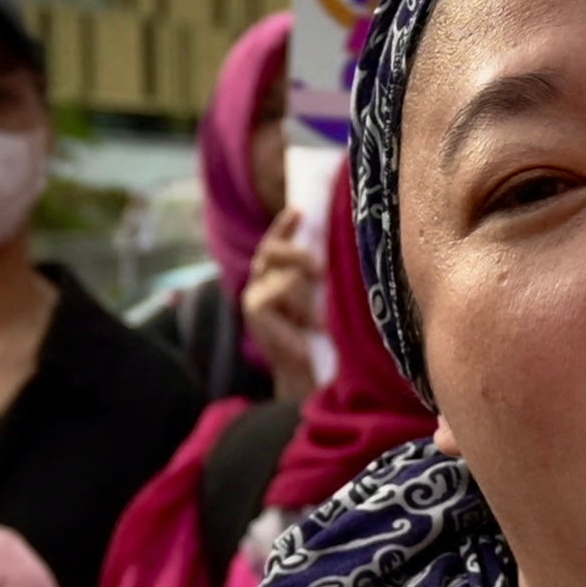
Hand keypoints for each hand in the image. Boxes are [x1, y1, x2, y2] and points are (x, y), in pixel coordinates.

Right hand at [238, 203, 322, 378]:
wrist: (304, 375)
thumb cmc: (316, 337)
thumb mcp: (319, 301)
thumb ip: (315, 279)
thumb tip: (332, 256)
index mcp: (275, 276)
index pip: (276, 243)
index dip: (284, 226)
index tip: (300, 211)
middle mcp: (260, 281)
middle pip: (272, 250)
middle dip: (297, 255)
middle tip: (320, 271)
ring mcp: (253, 295)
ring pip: (286, 276)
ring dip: (306, 300)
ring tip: (316, 323)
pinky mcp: (253, 310)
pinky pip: (279, 293)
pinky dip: (299, 312)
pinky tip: (310, 329)